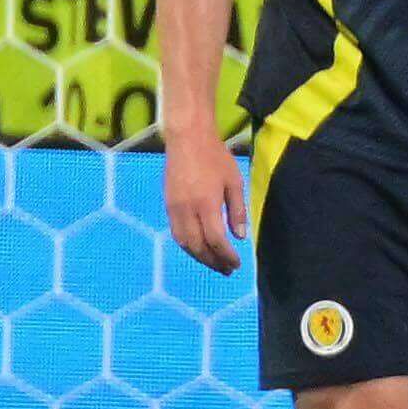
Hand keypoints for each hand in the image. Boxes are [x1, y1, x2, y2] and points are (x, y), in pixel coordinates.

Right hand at [161, 126, 243, 272]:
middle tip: (227, 269)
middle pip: (198, 246)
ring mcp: (174, 208)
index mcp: (206, 203)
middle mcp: (187, 209)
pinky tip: (199, 248)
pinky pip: (176, 232)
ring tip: (213, 263)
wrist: (186, 139)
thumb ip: (237, 211)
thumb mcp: (234, 182)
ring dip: (199, 257)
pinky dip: (188, 245)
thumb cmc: (215, 157)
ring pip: (184, 242)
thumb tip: (239, 236)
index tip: (237, 264)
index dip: (226, 255)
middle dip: (213, 261)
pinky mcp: (168, 204)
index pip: (216, 240)